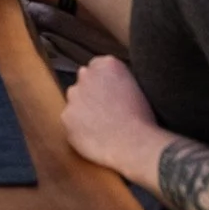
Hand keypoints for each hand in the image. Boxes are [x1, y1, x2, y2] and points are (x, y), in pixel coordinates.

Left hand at [63, 56, 161, 176]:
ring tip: (102, 126)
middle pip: (83, 81)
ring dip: (83, 109)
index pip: (97, 66)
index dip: (104, 83)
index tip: (111, 95)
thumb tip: (109, 84)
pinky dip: (78, 128)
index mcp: (107, 64)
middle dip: (91, 93)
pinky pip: (70, 121)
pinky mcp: (66, 117)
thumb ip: (117, 78)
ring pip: (75, 101)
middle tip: (106, 111)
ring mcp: (73, 96)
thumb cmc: (142, 120)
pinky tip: (95, 136)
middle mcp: (86, 75)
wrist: (135, 145)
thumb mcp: (137, 87)